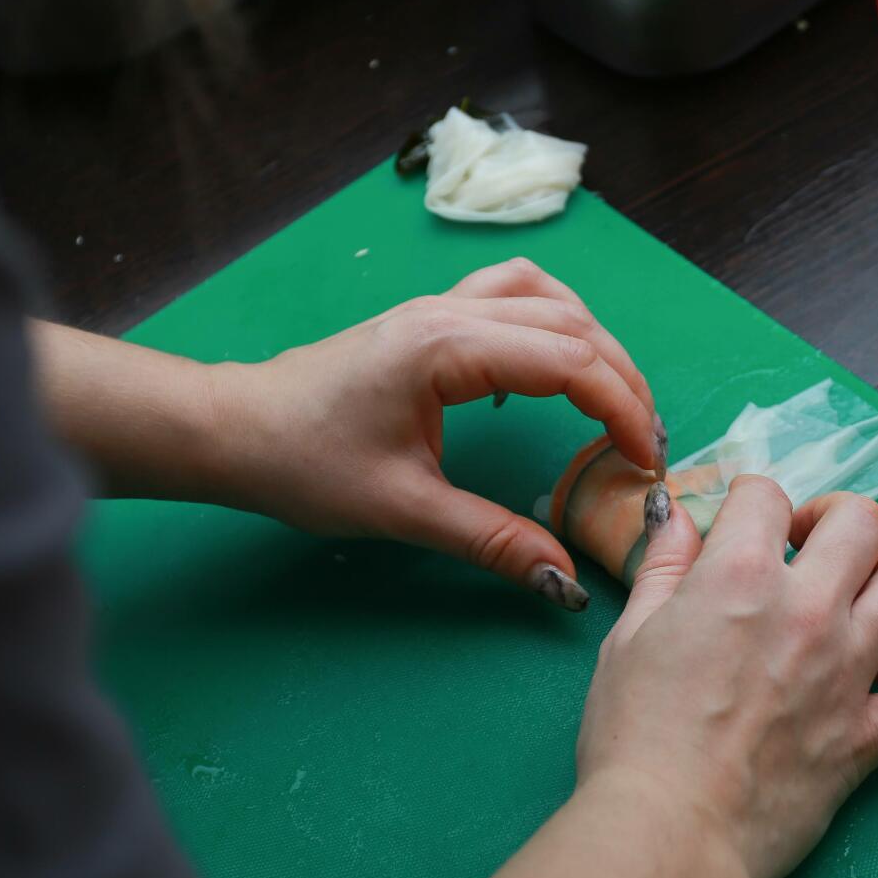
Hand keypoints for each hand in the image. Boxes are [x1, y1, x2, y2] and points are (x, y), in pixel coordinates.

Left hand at [205, 259, 662, 608]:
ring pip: (546, 298)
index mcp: (446, 348)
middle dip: (621, 382)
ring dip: (593, 343)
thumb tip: (564, 581)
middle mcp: (450, 312)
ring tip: (615, 402)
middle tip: (644, 446)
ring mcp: (438, 307)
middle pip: (571, 325)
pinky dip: (551, 324)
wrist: (234, 430)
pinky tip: (549, 372)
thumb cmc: (304, 463)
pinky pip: (512, 296)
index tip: (643, 463)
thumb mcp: (403, 511)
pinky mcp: (428, 319)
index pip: (568, 361)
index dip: (620, 409)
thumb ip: (492, 541)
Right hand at [576, 478, 877, 877]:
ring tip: (857, 598)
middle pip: (861, 520)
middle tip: (804, 550)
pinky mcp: (869, 735)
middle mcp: (805, 611)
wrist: (669, 836)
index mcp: (737, 578)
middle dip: (833, 520)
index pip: (767, 495)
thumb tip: (676, 517)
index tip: (740, 531)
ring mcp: (848, 672)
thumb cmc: (632, 742)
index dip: (751, 505)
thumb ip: (662, 569)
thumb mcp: (627, 638)